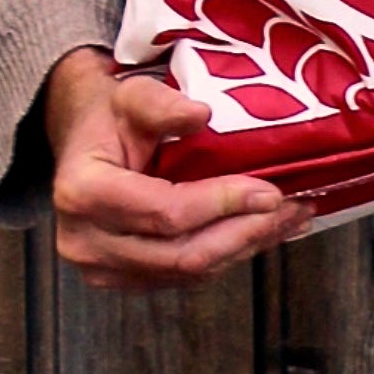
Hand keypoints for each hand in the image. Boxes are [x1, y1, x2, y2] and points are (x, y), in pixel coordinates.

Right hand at [43, 47, 311, 288]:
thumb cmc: (108, 117)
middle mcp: (86, 240)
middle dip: (245, 233)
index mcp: (83, 192)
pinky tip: (257, 232)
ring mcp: (101, 268)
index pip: (165, 212)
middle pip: (182, 253)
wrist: (81, 142)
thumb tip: (202, 114)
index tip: (268, 191)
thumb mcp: (131, 94)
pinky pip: (182, 276)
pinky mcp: (123, 279)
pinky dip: (225, 254)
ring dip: (243, 246)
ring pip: (188, 271)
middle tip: (291, 209)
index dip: (222, 204)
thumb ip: (162, 104)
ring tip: (286, 220)